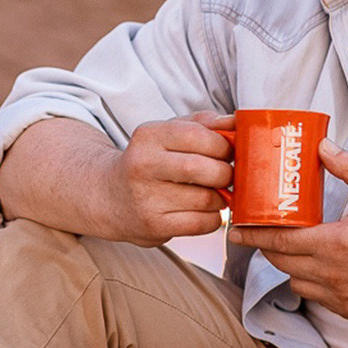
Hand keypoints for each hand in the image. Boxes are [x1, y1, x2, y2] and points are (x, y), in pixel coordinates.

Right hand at [96, 113, 233, 244]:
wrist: (110, 196)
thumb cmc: (148, 162)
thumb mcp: (168, 133)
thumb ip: (204, 124)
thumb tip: (237, 122)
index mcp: (148, 136)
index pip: (197, 135)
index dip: (223, 145)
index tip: (227, 152)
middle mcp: (143, 165)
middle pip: (204, 169)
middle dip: (226, 173)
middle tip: (224, 175)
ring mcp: (146, 198)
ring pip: (207, 199)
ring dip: (220, 198)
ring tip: (210, 193)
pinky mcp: (154, 225)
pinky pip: (202, 223)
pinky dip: (212, 218)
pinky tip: (202, 210)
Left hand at [228, 140, 347, 318]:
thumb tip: (322, 146)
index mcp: (333, 243)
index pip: (277, 240)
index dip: (252, 234)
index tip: (235, 229)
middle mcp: (331, 273)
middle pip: (280, 262)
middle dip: (268, 247)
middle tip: (263, 233)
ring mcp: (340, 296)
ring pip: (295, 282)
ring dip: (290, 266)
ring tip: (296, 248)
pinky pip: (317, 298)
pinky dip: (311, 284)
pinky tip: (320, 268)